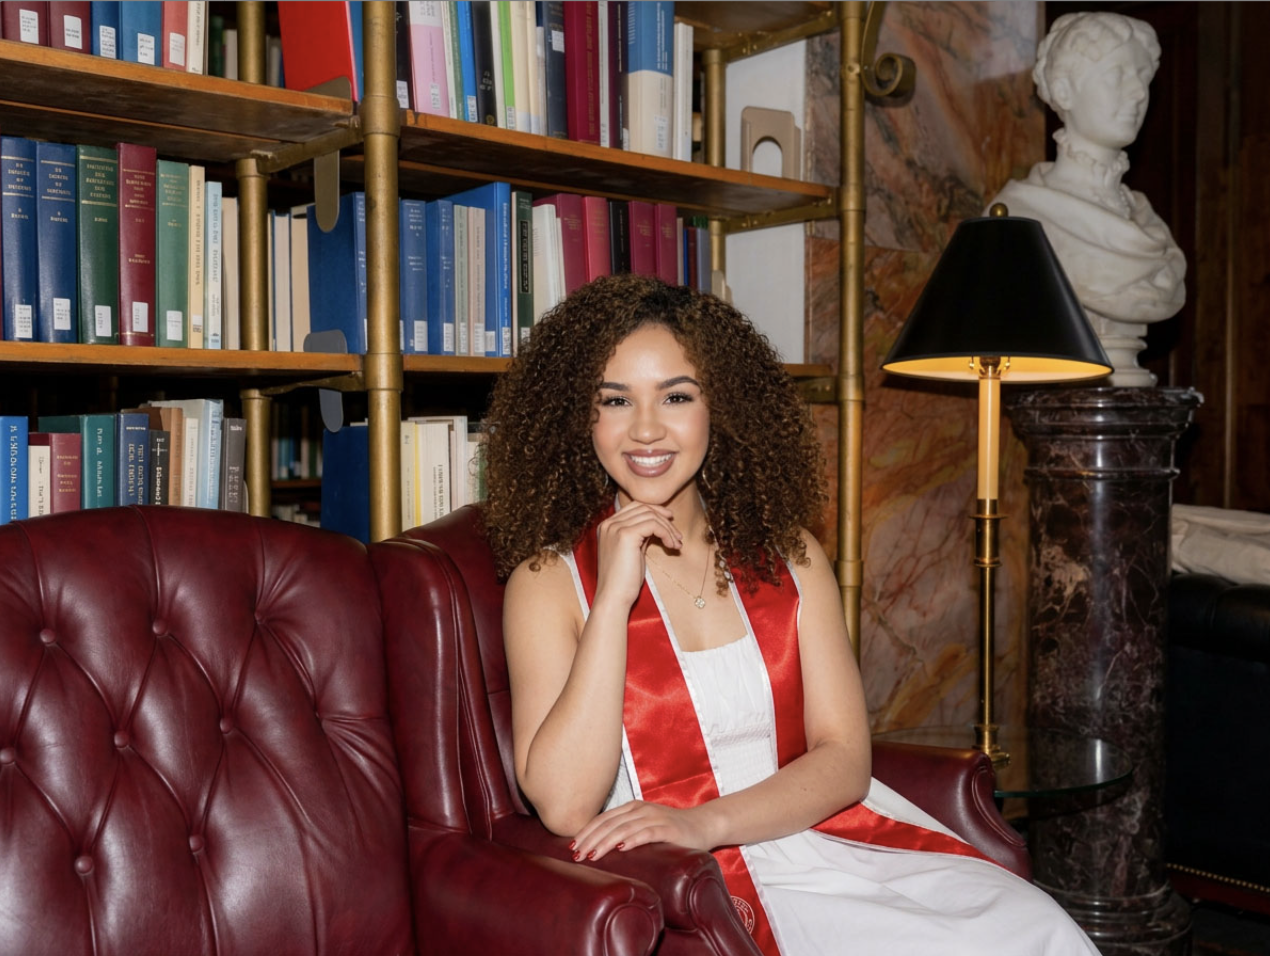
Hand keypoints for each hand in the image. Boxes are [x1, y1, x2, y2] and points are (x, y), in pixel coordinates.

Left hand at [570, 799, 715, 861]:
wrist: (703, 825)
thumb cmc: (671, 831)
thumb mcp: (644, 827)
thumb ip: (626, 832)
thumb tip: (599, 848)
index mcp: (631, 808)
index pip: (602, 819)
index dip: (585, 832)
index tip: (570, 847)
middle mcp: (640, 810)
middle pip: (608, 824)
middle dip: (589, 840)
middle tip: (575, 855)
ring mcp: (654, 817)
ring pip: (623, 829)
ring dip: (605, 842)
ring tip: (591, 855)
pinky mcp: (668, 828)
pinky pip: (647, 833)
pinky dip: (632, 840)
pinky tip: (621, 848)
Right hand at [593, 502, 681, 610]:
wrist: (613, 597)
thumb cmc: (623, 580)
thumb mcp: (632, 551)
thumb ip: (639, 535)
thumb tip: (656, 524)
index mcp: (607, 526)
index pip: (635, 507)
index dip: (655, 511)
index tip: (670, 521)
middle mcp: (609, 523)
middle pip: (643, 508)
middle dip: (664, 519)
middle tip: (677, 534)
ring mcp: (616, 528)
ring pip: (651, 516)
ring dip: (668, 528)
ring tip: (676, 543)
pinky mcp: (626, 535)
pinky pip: (654, 524)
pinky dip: (666, 533)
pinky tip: (671, 545)